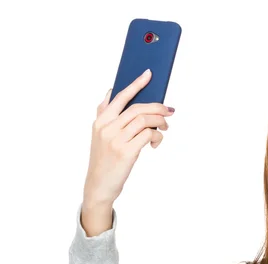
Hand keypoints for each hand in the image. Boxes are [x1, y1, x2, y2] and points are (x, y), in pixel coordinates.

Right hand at [83, 68, 174, 206]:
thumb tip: (111, 91)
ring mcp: (116, 140)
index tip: (148, 74)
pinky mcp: (126, 152)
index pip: (119, 96)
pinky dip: (157, 136)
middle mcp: (107, 128)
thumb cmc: (104, 159)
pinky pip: (148, 135)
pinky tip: (156, 143)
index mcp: (100, 121)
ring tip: (164, 128)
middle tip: (169, 110)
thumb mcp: (99, 135)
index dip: (135, 84)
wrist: (99, 185)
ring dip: (159, 122)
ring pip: (144, 120)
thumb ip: (104, 114)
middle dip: (157, 107)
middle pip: (137, 108)